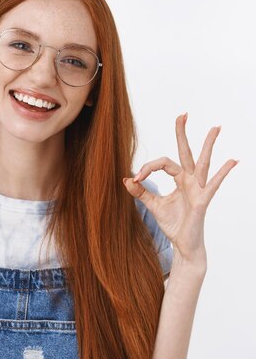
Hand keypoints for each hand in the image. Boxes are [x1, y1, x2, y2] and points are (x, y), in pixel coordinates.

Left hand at [123, 113, 237, 262]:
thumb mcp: (152, 205)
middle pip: (185, 152)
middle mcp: (189, 180)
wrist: (183, 244)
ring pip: (202, 162)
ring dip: (208, 145)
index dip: (147, 168)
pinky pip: (214, 184)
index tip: (135, 178)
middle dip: (182, 133)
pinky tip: (232, 160)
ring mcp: (198, 189)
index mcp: (178, 179)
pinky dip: (223, 172)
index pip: (162, 163)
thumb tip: (125, 179)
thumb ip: (140, 192)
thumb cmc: (173, 223)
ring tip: (215, 127)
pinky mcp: (202, 200)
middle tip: (182, 114)